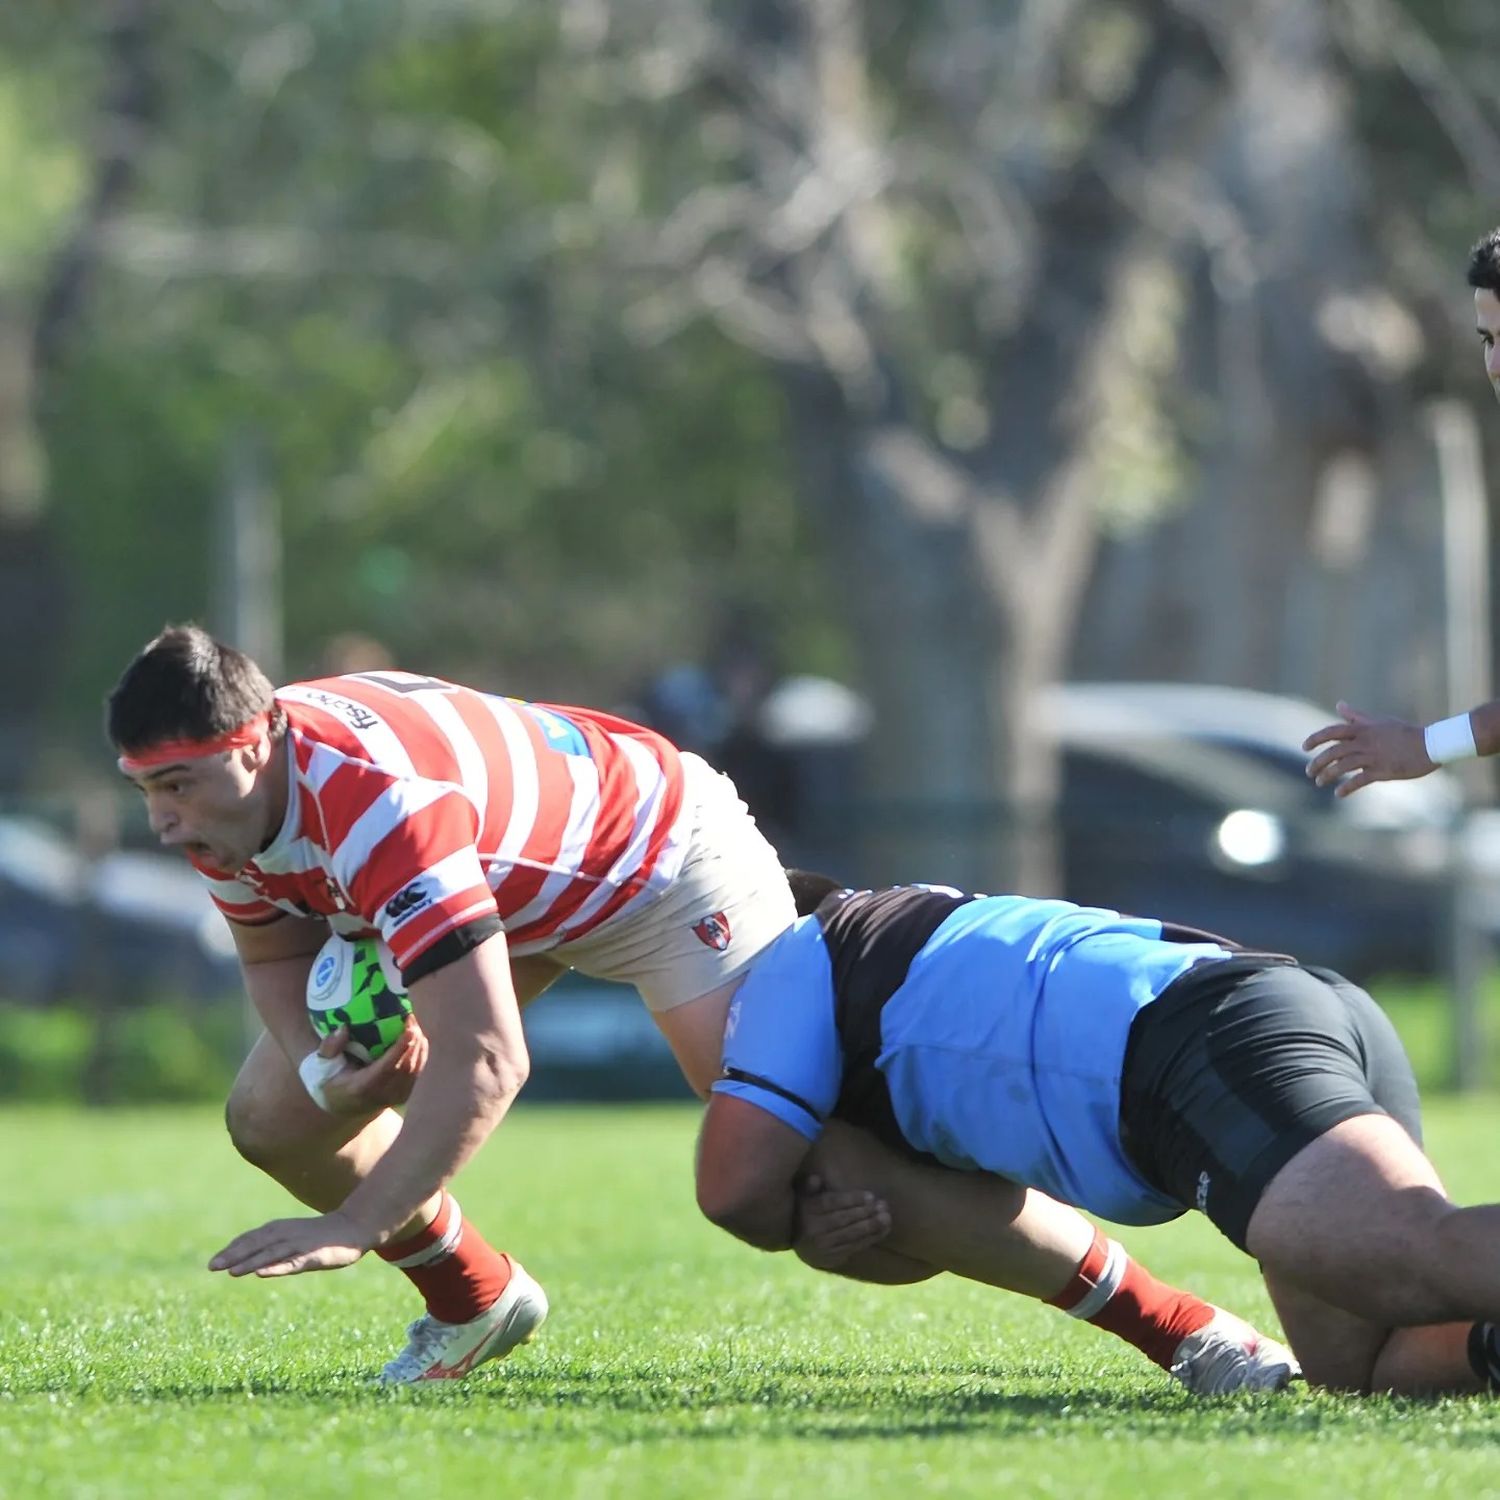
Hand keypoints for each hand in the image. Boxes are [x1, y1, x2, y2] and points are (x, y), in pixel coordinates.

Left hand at [208, 1209, 373, 1277]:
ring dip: (250, 1262)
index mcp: (281, 1228)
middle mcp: (287, 1234)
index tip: (214, 1263)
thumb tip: (252, 1259)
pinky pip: (292, 1263)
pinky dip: (276, 1267)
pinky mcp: (314, 1255)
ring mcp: (300, 1244)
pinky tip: (262, 1273)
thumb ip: (274, 1245)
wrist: (355, 1226)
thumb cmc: (321, 1234)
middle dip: (234, 1255)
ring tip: (231, 1272)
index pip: (251, 1238)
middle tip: (212, 1267)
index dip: (232, 1249)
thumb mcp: (294, 1236)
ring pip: (271, 1254)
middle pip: (256, 1245)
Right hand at [320, 1016, 428, 1114]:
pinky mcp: (404, 1095)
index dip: (401, 1047)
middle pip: (405, 1065)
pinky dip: (419, 1052)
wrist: (342, 1110)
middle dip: (412, 1040)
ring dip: (417, 1044)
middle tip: (409, 1017)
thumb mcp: (323, 1066)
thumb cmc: (332, 1082)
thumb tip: (343, 1028)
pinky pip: (416, 1071)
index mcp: (362, 1087)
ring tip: (412, 1023)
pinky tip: (416, 1037)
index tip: (410, 1028)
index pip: (387, 1067)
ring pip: (414, 1067)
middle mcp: (382, 1094)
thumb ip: (330, 1047)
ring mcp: (395, 1097)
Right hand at [792, 1173, 891, 1269]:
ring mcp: (824, 1246)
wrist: (799, 1245)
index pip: (830, 1203)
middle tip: (883, 1205)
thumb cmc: (805, 1214)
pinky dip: (871, 1238)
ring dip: (871, 1226)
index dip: (851, 1199)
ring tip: (886, 1217)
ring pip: (851, 1234)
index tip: (870, 1196)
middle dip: (865, 1212)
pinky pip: (855, 1247)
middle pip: (843, 1219)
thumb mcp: (803, 1197)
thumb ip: (809, 1187)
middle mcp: (814, 1229)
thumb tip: (816, 1179)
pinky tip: (883, 1230)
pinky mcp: (833, 1258)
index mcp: (807, 1211)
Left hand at [1302, 702, 1431, 796]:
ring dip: (1328, 775)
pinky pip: (1360, 780)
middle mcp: (1365, 742)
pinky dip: (1347, 787)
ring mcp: (1373, 756)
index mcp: (1363, 729)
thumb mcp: (1378, 721)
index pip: (1332, 731)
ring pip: (1343, 766)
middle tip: (1309, 772)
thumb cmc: (1404, 732)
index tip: (1304, 747)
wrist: (1430, 744)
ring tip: (1319, 783)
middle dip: (1318, 762)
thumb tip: (1340, 705)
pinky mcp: (1383, 771)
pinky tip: (1338, 793)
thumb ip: (1356, 716)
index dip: (1316, 739)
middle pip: (1333, 751)